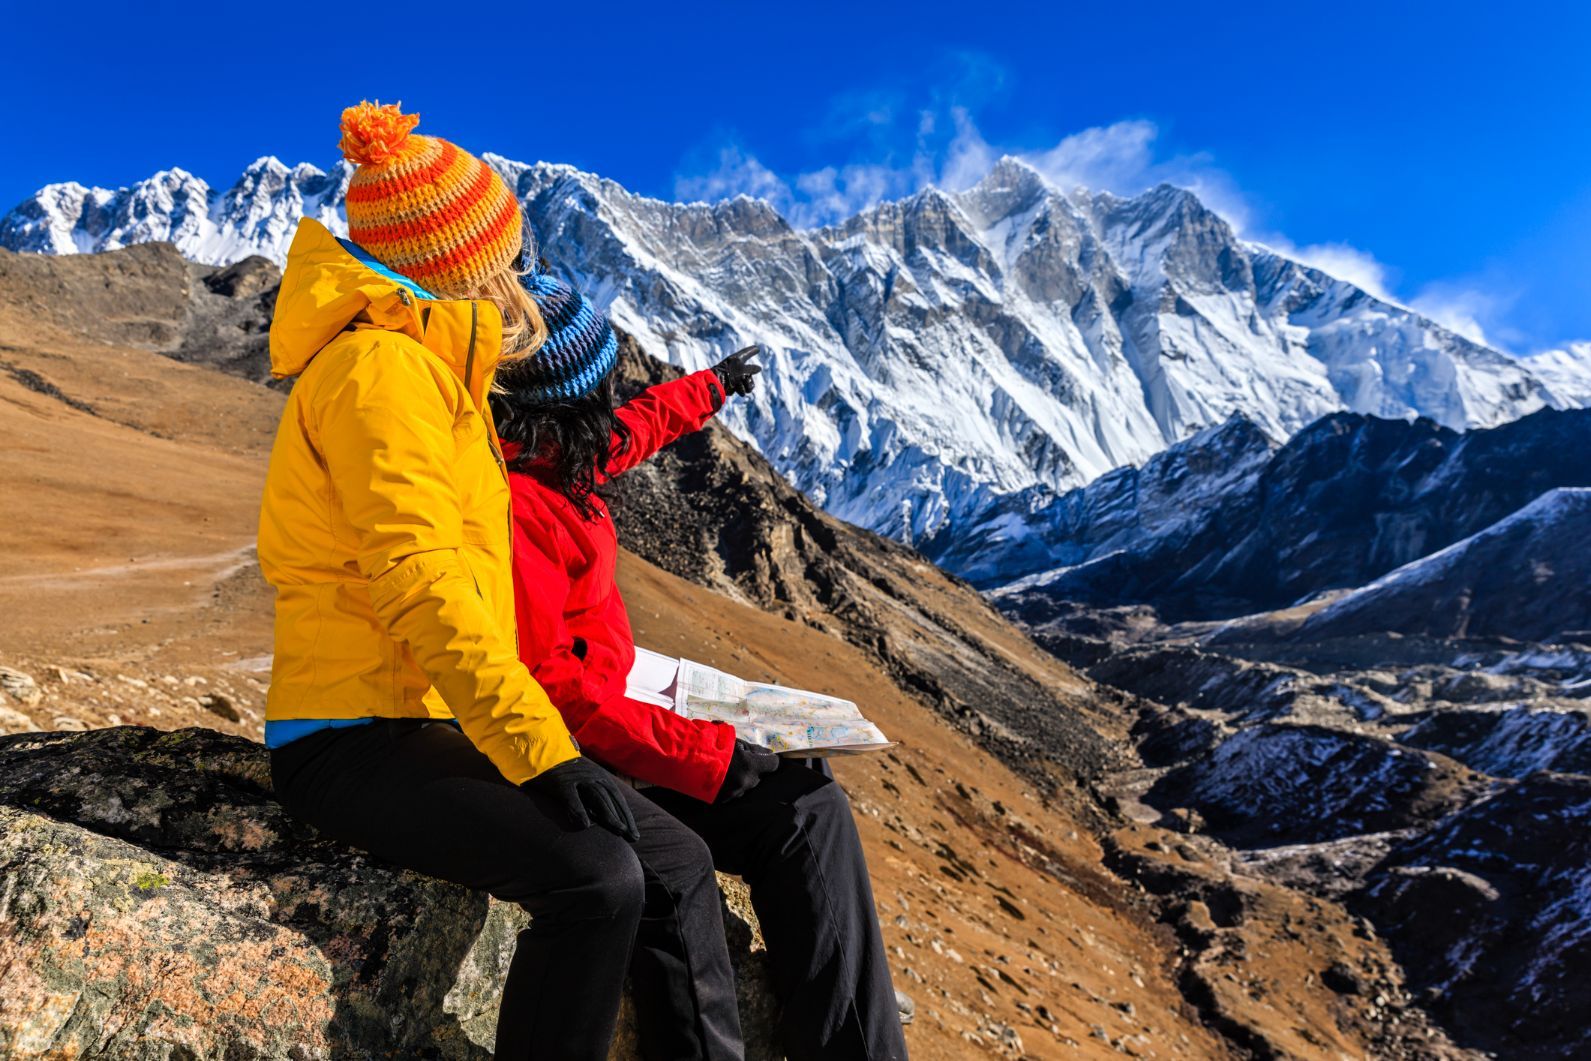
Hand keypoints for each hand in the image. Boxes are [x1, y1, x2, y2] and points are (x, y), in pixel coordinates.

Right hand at [523, 757, 638, 841]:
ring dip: (610, 815)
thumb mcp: (579, 778)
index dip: (626, 814)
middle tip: (634, 837)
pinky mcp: (560, 783)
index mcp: (597, 775)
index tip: (634, 832)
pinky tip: (585, 825)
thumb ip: (589, 793)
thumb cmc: (559, 769)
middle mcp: (591, 775)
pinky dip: (579, 811)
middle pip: (611, 799)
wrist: (539, 750)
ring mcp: (576, 778)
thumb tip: (595, 817)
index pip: (616, 797)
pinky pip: (571, 798)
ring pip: (597, 798)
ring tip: (619, 830)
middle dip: (624, 818)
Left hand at [712, 346, 762, 398]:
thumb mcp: (741, 369)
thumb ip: (752, 368)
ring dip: (746, 385)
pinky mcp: (736, 386)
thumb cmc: (728, 373)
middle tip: (742, 378)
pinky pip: (745, 389)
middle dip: (749, 377)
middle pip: (751, 371)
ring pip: (749, 382)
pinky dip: (741, 389)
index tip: (757, 348)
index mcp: (737, 359)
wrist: (717, 384)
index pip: (746, 353)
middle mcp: (738, 367)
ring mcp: (737, 377)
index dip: (752, 350)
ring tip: (738, 384)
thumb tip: (759, 368)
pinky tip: (736, 388)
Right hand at [715, 738, 780, 803]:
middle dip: (752, 770)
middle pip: (758, 777)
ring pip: (744, 787)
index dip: (769, 760)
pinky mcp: (721, 801)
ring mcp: (733, 794)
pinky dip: (728, 787)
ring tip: (725, 770)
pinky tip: (718, 779)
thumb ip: (753, 749)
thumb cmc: (709, 745)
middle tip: (738, 761)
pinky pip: (731, 794)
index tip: (765, 758)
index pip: (773, 764)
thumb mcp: (734, 741)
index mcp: (750, 766)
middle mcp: (744, 783)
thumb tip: (767, 752)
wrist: (684, 759)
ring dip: (740, 780)